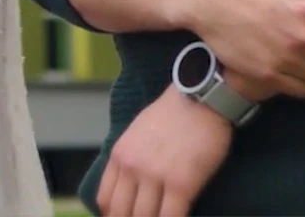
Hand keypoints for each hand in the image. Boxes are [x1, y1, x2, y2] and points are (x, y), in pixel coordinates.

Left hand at [95, 84, 232, 216]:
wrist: (199, 98)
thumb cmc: (172, 115)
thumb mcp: (136, 133)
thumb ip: (129, 159)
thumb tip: (128, 186)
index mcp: (119, 155)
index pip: (105, 200)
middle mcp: (132, 167)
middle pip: (121, 213)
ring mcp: (155, 176)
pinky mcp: (181, 184)